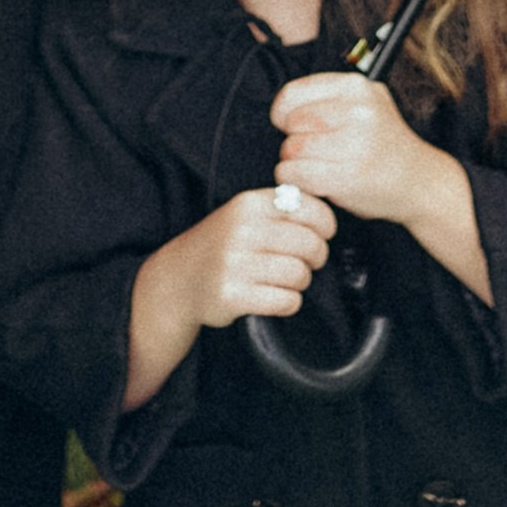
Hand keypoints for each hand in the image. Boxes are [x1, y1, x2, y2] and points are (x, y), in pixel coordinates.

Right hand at [181, 183, 339, 327]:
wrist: (179, 279)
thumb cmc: (223, 245)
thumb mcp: (244, 214)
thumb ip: (280, 208)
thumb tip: (327, 216)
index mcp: (248, 203)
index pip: (308, 208)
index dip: (326, 225)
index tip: (324, 234)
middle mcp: (241, 230)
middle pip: (309, 243)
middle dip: (317, 257)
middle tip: (309, 262)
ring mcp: (234, 263)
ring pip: (299, 274)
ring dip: (302, 282)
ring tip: (288, 280)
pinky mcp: (232, 295)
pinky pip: (286, 301)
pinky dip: (289, 302)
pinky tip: (277, 297)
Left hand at [270, 71, 442, 226]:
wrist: (420, 180)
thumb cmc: (385, 144)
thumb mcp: (366, 104)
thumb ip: (329, 98)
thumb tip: (283, 107)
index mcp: (357, 87)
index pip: (294, 92)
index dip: (283, 111)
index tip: (288, 123)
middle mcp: (358, 111)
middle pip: (291, 121)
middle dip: (290, 138)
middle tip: (306, 148)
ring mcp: (355, 144)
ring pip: (292, 148)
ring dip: (292, 161)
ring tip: (312, 164)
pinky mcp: (348, 176)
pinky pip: (297, 174)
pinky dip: (294, 179)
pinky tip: (310, 180)